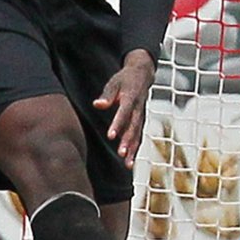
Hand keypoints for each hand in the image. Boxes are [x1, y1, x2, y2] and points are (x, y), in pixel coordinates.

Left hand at [94, 50, 156, 167]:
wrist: (142, 75)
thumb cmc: (124, 80)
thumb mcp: (114, 83)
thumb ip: (107, 95)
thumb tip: (97, 105)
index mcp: (131, 98)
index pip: (124, 113)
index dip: (118, 124)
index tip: (111, 136)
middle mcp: (138, 109)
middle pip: (133, 127)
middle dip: (128, 141)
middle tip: (121, 153)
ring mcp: (141, 116)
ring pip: (138, 134)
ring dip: (133, 149)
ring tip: (128, 164)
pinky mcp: (141, 121)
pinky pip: (139, 136)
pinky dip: (136, 149)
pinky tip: (130, 161)